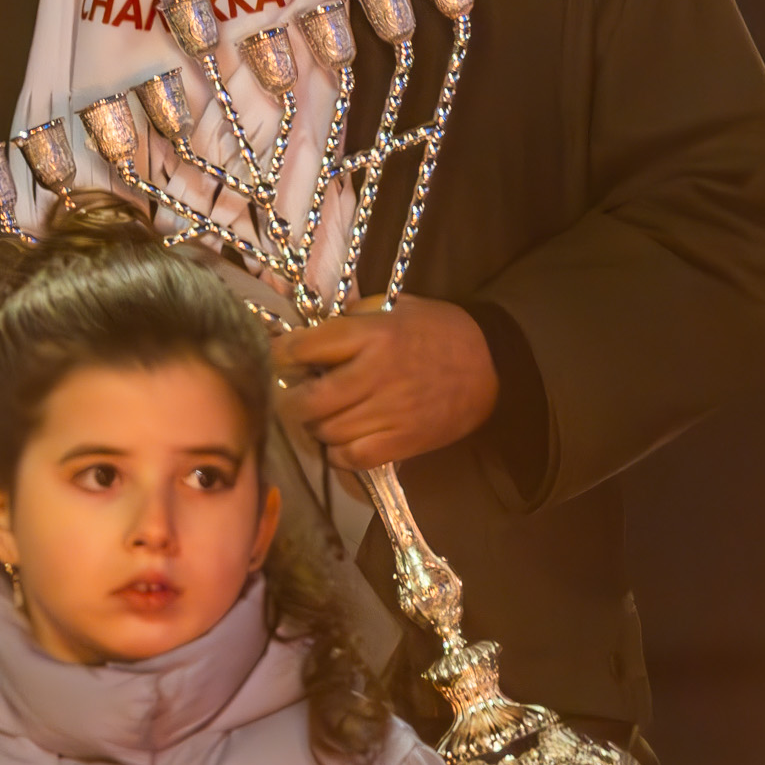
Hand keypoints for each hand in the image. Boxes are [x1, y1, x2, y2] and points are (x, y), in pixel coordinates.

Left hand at [275, 300, 498, 470]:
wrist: (492, 365)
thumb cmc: (439, 330)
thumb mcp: (394, 306)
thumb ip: (352, 318)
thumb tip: (308, 333)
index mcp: (372, 335)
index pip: (305, 348)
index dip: (280, 355)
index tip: (273, 358)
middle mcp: (375, 375)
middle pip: (308, 400)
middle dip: (289, 400)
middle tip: (289, 395)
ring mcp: (389, 412)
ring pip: (326, 431)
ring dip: (314, 426)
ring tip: (319, 416)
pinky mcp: (402, 441)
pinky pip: (352, 457)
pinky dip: (338, 453)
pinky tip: (340, 440)